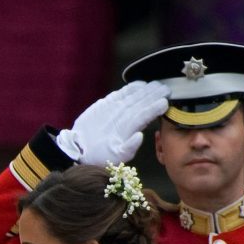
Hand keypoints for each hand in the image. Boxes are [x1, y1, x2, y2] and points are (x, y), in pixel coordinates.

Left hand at [55, 80, 169, 165]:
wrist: (76, 149)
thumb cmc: (100, 155)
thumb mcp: (115, 158)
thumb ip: (129, 147)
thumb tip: (139, 136)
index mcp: (122, 130)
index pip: (142, 116)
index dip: (154, 108)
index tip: (166, 102)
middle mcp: (116, 117)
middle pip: (138, 102)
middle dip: (154, 94)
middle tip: (167, 89)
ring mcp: (109, 109)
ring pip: (130, 96)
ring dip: (145, 89)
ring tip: (157, 85)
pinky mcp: (102, 105)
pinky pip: (119, 93)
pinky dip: (130, 88)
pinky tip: (140, 84)